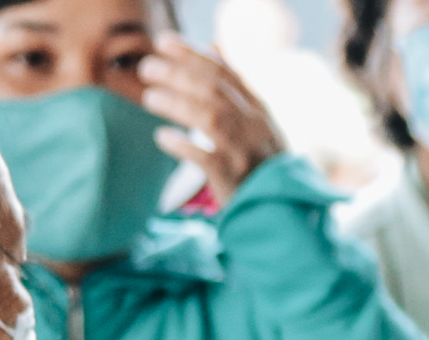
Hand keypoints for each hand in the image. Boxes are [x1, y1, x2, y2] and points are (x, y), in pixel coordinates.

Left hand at [137, 36, 284, 203]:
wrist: (281, 209)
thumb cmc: (261, 162)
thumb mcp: (257, 121)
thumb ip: (236, 87)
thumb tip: (215, 45)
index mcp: (258, 110)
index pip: (224, 72)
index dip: (192, 54)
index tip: (163, 41)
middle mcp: (255, 127)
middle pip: (213, 90)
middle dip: (177, 74)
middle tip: (147, 68)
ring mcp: (246, 152)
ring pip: (210, 118)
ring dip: (176, 104)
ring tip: (149, 98)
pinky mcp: (235, 178)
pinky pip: (205, 157)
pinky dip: (181, 145)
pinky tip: (162, 138)